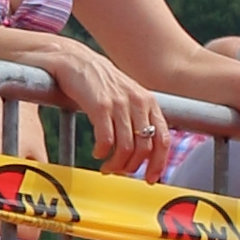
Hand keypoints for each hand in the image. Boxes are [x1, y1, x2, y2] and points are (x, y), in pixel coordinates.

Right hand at [45, 42, 170, 175]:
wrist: (76, 61)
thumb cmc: (101, 83)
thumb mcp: (128, 97)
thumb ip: (138, 119)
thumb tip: (144, 152)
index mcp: (149, 102)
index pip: (163, 140)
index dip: (158, 163)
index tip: (149, 178)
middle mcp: (138, 102)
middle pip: (145, 148)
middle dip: (132, 167)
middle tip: (119, 171)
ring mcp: (120, 104)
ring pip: (126, 148)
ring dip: (116, 164)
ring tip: (106, 166)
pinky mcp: (100, 106)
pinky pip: (106, 140)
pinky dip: (102, 152)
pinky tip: (97, 152)